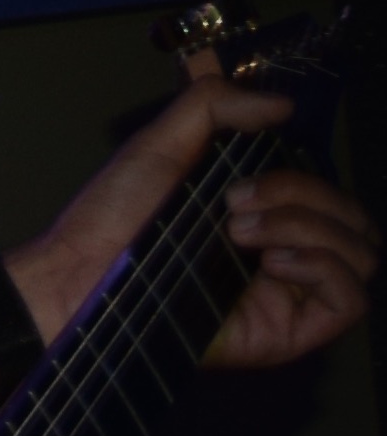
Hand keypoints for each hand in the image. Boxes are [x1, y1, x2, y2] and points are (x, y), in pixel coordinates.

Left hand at [9, 60, 372, 377]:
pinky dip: (325, 268)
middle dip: (306, 197)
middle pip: (354, 220)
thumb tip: (281, 104)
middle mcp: (283, 255)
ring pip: (362, 254)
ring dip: (310, 228)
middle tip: (235, 203)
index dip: (304, 176)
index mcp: (264, 216)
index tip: (241, 176)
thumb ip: (215, 105)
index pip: (329, 194)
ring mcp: (289, 296)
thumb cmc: (110, 221)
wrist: (77, 277)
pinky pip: (352, 300)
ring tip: (239, 232)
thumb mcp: (161, 143)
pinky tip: (273, 261)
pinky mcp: (288, 331)